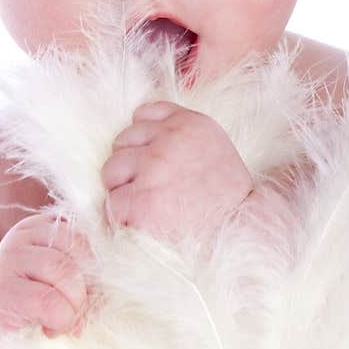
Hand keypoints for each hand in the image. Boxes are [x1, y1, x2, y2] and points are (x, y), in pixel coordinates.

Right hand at [0, 211, 94, 341]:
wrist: (2, 340)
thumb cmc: (43, 310)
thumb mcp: (70, 283)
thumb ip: (90, 270)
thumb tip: (119, 277)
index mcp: (42, 226)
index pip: (88, 232)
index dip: (99, 267)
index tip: (92, 294)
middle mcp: (21, 236)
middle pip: (79, 247)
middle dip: (89, 286)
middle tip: (78, 312)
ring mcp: (8, 259)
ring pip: (65, 272)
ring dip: (75, 305)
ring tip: (63, 321)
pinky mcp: (2, 291)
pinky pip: (50, 302)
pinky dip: (60, 321)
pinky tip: (49, 329)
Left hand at [101, 100, 254, 240]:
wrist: (238, 233)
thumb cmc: (226, 197)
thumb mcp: (213, 147)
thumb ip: (181, 134)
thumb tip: (142, 131)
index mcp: (190, 124)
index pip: (143, 114)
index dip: (142, 139)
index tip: (152, 159)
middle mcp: (169, 141)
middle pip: (121, 141)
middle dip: (130, 164)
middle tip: (152, 187)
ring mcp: (153, 169)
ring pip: (110, 170)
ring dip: (122, 189)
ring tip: (148, 205)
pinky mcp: (140, 202)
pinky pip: (112, 203)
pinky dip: (123, 216)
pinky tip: (145, 222)